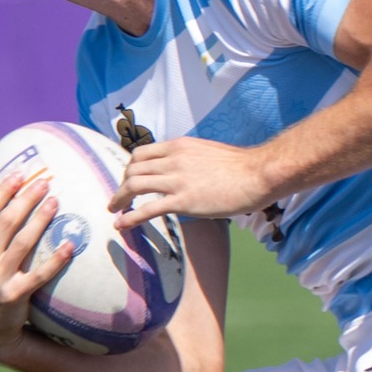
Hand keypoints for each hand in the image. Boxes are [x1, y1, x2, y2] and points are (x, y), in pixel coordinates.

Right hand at [0, 174, 73, 360]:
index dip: (3, 191)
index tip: (19, 174)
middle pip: (5, 222)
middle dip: (25, 199)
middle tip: (44, 182)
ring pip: (22, 243)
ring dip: (40, 220)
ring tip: (56, 202)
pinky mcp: (13, 297)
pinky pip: (38, 275)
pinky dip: (55, 260)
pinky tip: (70, 245)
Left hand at [110, 137, 274, 229]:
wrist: (258, 174)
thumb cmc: (240, 167)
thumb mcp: (207, 152)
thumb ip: (189, 159)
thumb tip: (182, 171)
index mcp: (179, 146)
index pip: (141, 153)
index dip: (130, 167)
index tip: (128, 179)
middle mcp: (173, 160)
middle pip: (133, 169)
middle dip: (121, 184)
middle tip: (119, 198)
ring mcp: (177, 180)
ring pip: (134, 186)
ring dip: (119, 199)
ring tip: (114, 210)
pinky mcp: (183, 201)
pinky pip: (147, 210)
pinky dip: (130, 218)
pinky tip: (121, 225)